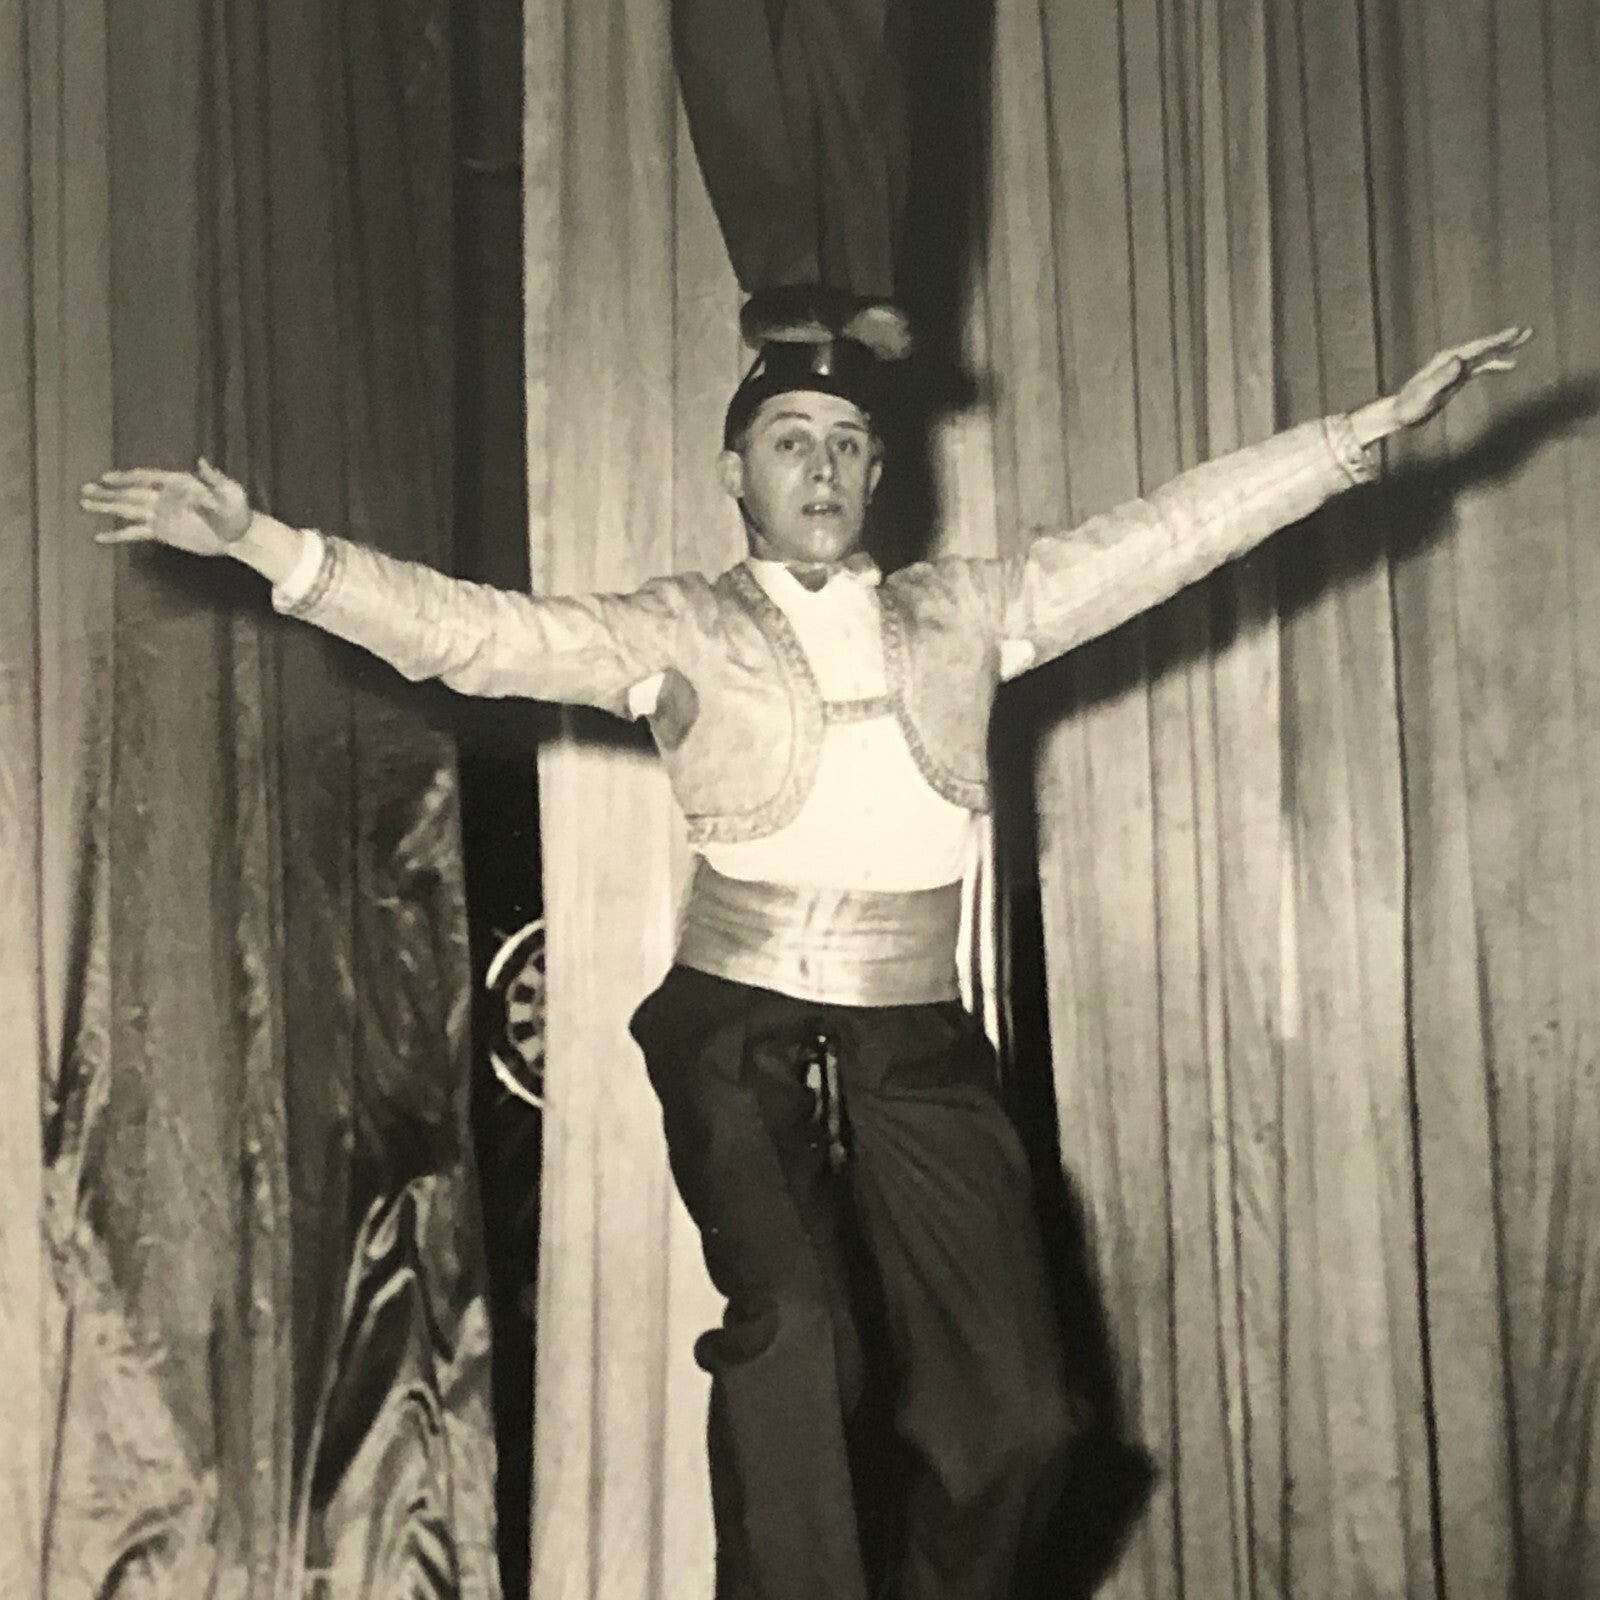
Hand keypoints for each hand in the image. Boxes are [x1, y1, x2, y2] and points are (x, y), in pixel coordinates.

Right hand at [80, 458, 252, 553]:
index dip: (127, 477)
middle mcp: (164, 497)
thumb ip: (213, 479)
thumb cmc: (237, 510)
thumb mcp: (230, 492)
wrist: (240, 534)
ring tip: (84, 503)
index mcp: (177, 483)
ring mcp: (161, 514)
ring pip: (128, 509)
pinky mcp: (161, 532)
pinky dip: (118, 533)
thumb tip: (202, 461)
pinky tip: (100, 536)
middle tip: (84, 489)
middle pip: (131, 492)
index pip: (146, 477)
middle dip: (108, 492)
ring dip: (107, 507)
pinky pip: (135, 532)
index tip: (106, 477)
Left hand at [1352, 326, 1532, 444]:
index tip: (1515, 332)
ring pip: (1483, 355)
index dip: (1497, 340)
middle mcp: (1452, 359)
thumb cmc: (1410, 406)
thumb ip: (1441, 378)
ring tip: (1523, 342)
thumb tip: (1458, 359)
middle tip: (1528, 331)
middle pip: (1483, 346)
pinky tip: (1508, 365)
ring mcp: (1454, 368)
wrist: (1399, 414)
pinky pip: (1480, 367)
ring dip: (1503, 349)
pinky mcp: (1456, 378)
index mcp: (1447, 360)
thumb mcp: (1426, 393)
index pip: (1477, 347)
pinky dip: (1494, 364)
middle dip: (1505, 339)